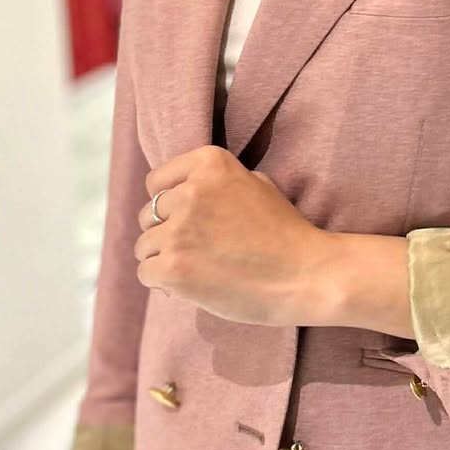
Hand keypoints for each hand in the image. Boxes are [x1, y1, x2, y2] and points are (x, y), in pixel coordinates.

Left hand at [136, 145, 325, 324]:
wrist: (305, 275)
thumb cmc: (286, 233)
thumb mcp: (257, 184)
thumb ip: (217, 182)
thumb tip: (181, 192)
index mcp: (210, 164)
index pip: (158, 181)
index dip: (170, 203)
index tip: (189, 219)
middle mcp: (190, 192)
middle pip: (149, 214)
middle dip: (167, 232)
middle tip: (198, 249)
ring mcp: (178, 231)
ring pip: (144, 246)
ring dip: (164, 258)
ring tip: (197, 269)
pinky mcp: (173, 268)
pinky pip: (146, 273)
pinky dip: (164, 282)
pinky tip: (191, 285)